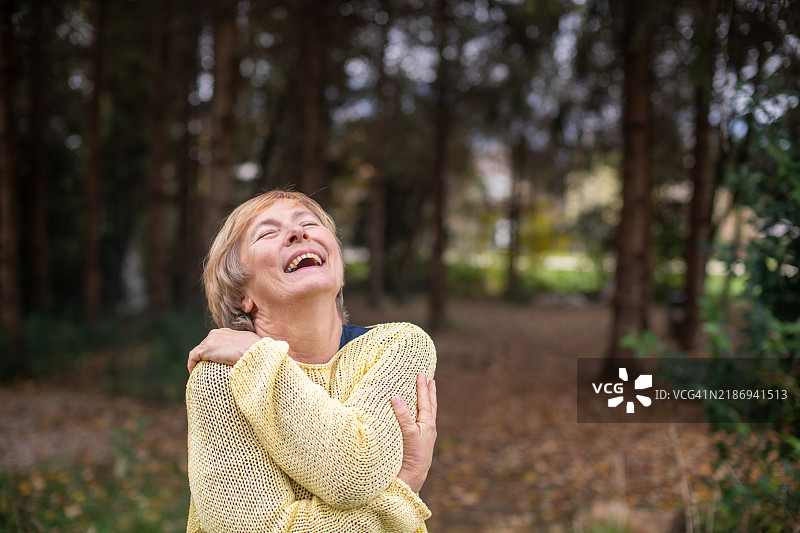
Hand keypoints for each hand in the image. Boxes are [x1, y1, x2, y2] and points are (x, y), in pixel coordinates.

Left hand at [187, 328, 260, 372]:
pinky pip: (193, 357)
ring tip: (198, 372)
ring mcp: (210, 340)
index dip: (212, 353)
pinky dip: (191, 365)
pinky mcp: (205, 349)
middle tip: (204, 369)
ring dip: (197, 362)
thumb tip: (246, 355)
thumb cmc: (256, 351)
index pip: (214, 341)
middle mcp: (216, 333)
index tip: (213, 363)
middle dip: (203, 357)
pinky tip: (193, 373)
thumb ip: (243, 347)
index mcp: (226, 332)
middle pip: (204, 346)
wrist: (255, 352)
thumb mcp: (249, 345)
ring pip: (198, 352)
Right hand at [392, 372, 437, 492]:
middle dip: (430, 392)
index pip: (424, 400)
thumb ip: (403, 415)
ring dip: (427, 402)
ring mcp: (426, 435)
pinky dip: (422, 414)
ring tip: (428, 394)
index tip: (422, 374)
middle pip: (431, 405)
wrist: (414, 476)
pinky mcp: (421, 442)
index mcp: (428, 423)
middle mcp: (429, 428)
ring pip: (429, 414)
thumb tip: (396, 397)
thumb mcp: (408, 433)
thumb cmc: (412, 455)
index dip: (422, 387)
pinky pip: (423, 423)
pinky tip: (419, 416)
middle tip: (431, 380)